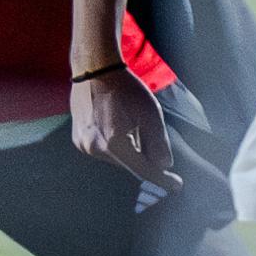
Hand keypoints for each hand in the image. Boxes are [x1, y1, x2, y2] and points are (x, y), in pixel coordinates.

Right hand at [71, 61, 180, 186]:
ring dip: (130, 150)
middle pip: (130, 164)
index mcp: (115, 142)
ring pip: (117, 159)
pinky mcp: (79, 140)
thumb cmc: (124, 88)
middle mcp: (96, 147)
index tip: (176, 185)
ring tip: (130, 123)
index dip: (162, 179)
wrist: (95, 70)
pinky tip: (118, 125)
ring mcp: (84, 145)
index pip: (143, 169)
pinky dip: (116, 145)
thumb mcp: (150, 113)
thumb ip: (158, 142)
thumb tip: (164, 165)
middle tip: (151, 137)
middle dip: (145, 157)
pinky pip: (104, 151)